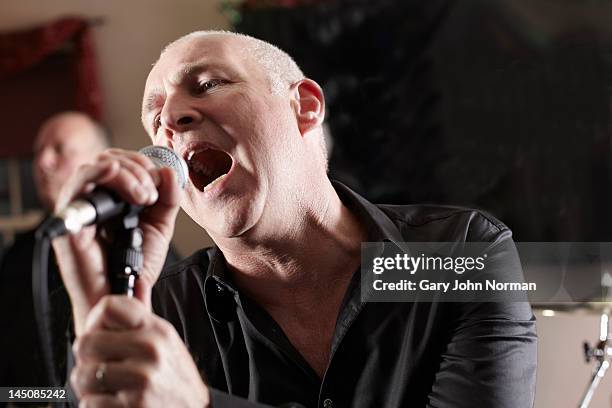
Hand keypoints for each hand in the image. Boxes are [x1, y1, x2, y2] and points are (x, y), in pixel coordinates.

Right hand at [52, 148, 180, 334]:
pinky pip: (77, 186)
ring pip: (96, 167)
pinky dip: (97, 173)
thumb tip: (169, 171)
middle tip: (151, 195)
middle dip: (138, 168)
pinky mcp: (70, 221)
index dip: (143, 164)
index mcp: (114, 198)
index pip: (123, 163)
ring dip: (126, 174)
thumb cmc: (134, 266)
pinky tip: (114, 173)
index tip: (161, 183)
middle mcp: (95, 200)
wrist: (123, 299)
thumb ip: (167, 199)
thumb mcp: (159, 227)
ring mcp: (80, 209)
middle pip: (110, 159)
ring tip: (143, 197)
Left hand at [71, 295, 209, 407]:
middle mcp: (149, 350)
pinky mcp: (132, 407)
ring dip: (88, 388)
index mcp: (156, 330)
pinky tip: (114, 403)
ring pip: (82, 376)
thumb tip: (139, 282)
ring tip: (108, 389)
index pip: (109, 306)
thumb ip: (144, 315)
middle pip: (85, 342)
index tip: (98, 332)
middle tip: (100, 368)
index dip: (94, 320)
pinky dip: (96, 407)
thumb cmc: (176, 379)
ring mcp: (141, 379)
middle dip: (86, 359)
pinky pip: (89, 404)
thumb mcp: (167, 341)